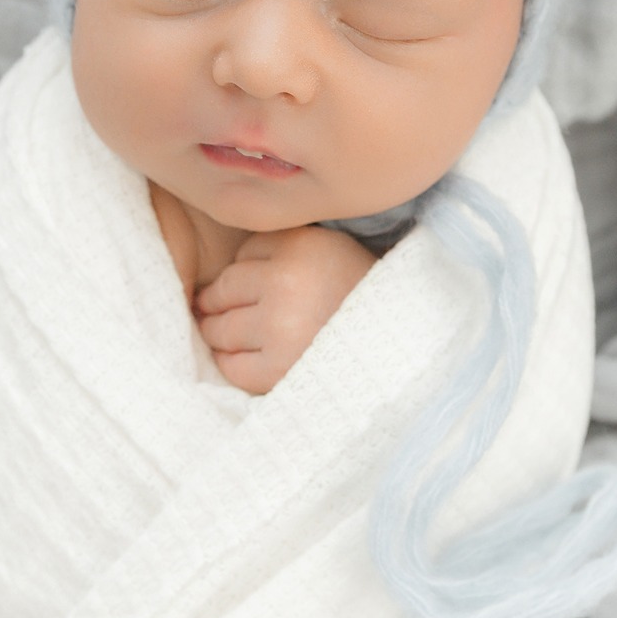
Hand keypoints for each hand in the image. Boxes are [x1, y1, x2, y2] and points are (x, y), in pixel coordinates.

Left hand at [194, 226, 376, 394]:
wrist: (400, 347)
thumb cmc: (360, 297)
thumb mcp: (329, 249)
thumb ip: (283, 247)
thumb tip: (223, 268)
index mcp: (300, 248)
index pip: (244, 253)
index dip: (246, 269)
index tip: (253, 285)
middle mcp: (285, 285)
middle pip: (223, 290)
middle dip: (216, 302)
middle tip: (219, 311)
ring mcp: (279, 329)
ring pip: (219, 328)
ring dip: (218, 332)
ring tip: (231, 333)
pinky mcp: (277, 370)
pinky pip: (231, 366)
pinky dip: (231, 363)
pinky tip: (245, 358)